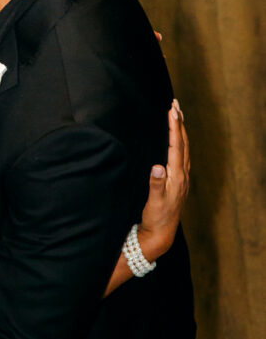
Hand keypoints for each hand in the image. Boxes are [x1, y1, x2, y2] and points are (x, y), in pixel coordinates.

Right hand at [138, 99, 189, 259]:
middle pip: (184, 143)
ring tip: (177, 115)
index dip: (174, 127)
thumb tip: (157, 166)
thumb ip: (156, 184)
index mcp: (177, 177)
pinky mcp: (178, 181)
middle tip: (175, 104)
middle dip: (180, 122)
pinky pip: (182, 155)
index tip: (171, 110)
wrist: (161, 233)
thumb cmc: (156, 218)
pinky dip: (180, 142)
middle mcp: (182, 175)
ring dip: (181, 130)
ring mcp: (182, 178)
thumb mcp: (154, 202)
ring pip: (184, 148)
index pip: (176, 146)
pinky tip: (177, 140)